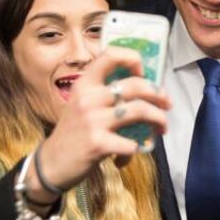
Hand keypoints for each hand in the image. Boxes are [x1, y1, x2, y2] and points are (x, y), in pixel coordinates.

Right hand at [28, 47, 169, 201]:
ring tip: (162, 127)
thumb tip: (143, 88)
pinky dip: (138, 148)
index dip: (133, 59)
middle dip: (159, 94)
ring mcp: (93, 121)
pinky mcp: (98, 144)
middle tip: (167, 103)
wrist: (52, 164)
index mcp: (85, 84)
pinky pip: (132, 143)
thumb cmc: (74, 133)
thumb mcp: (83, 105)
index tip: (143, 73)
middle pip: (136, 85)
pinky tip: (133, 152)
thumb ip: (105, 94)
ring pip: (139, 110)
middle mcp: (88, 98)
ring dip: (158, 119)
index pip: (111, 55)